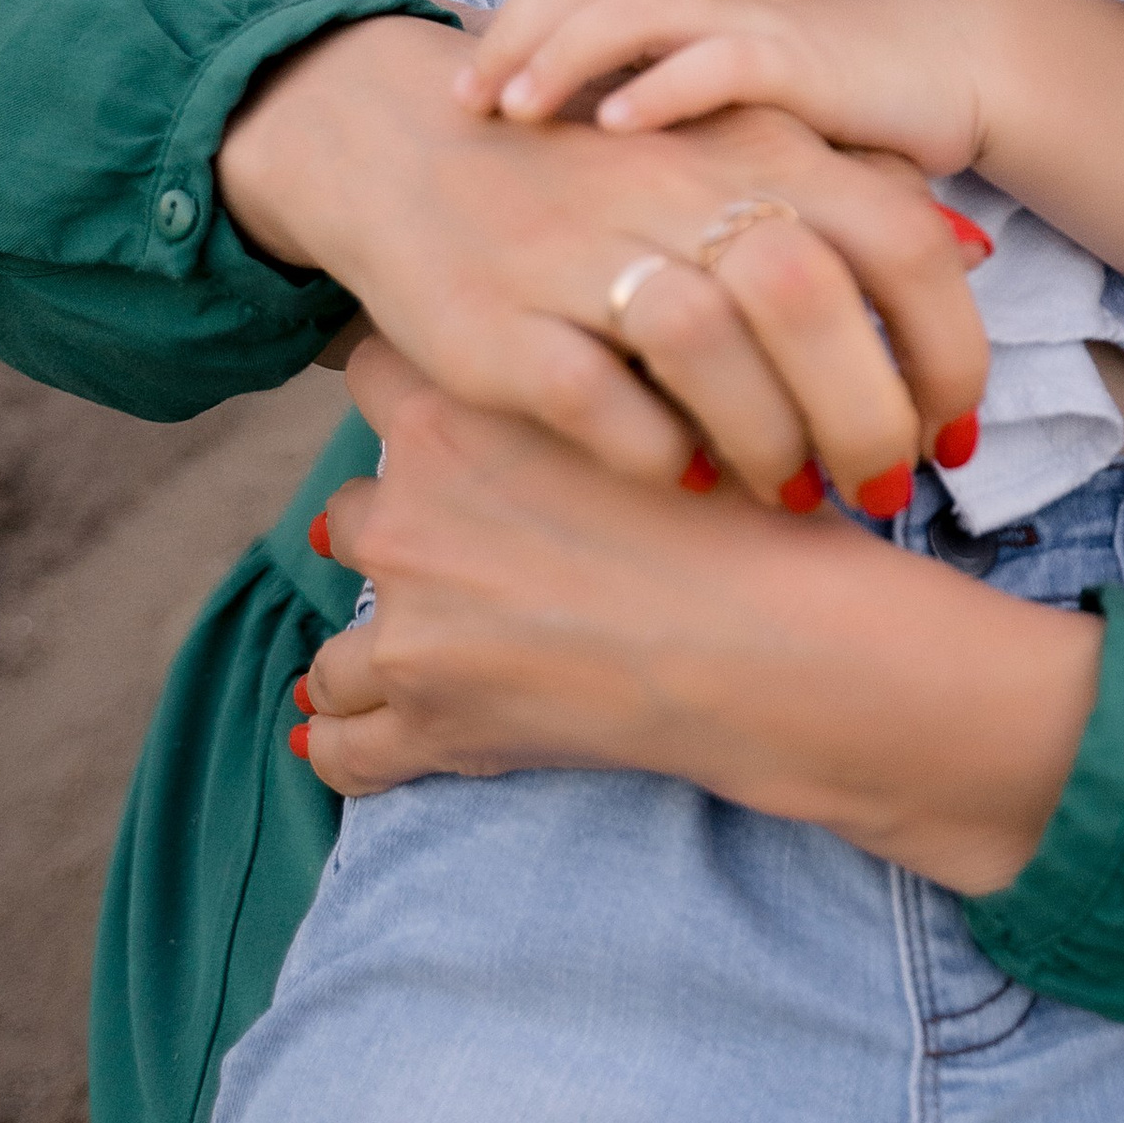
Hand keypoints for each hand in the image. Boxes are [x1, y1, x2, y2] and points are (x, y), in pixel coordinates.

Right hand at [217, 12, 985, 507]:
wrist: (404, 144)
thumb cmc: (605, 176)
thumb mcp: (730, 156)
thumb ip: (851, 198)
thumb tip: (972, 256)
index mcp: (754, 146)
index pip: (898, 239)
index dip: (948, 349)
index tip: (955, 432)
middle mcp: (674, 187)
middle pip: (812, 299)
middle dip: (868, 418)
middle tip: (879, 488)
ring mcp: (577, 252)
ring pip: (706, 343)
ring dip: (768, 440)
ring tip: (787, 493)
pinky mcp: (493, 323)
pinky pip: (592, 398)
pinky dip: (652, 452)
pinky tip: (681, 478)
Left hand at [292, 339, 1097, 895]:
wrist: (784, 646)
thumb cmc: (747, 521)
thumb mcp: (656, 405)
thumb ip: (574, 390)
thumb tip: (561, 380)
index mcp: (457, 415)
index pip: (374, 376)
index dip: (417, 407)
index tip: (458, 442)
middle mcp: (407, 511)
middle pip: (352, 511)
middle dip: (407, 540)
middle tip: (486, 569)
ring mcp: (406, 624)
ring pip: (338, 644)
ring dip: (382, 655)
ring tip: (449, 668)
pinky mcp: (426, 720)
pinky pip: (340, 744)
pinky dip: (358, 746)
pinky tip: (392, 742)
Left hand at [458, 0, 1000, 174]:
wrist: (955, 55)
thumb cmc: (844, 92)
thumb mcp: (738, 104)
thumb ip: (674, 124)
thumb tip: (598, 196)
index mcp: (680, 3)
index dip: (506, 30)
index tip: (456, 97)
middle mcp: (701, 1)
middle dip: (508, 41)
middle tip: (458, 103)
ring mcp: (746, 22)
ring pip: (628, 14)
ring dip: (561, 58)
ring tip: (513, 109)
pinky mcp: (798, 58)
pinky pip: (716, 60)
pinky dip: (661, 88)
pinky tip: (615, 127)